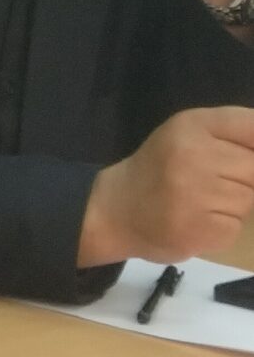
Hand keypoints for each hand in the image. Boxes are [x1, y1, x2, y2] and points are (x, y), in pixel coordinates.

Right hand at [78, 105, 253, 265]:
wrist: (116, 210)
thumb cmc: (160, 167)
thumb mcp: (189, 132)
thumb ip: (234, 130)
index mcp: (192, 125)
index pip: (251, 127)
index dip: (253, 147)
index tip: (240, 162)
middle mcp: (192, 155)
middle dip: (243, 177)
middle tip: (213, 181)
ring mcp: (194, 195)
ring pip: (248, 199)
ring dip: (232, 205)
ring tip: (201, 202)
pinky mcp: (198, 230)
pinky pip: (235, 227)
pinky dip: (222, 228)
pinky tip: (197, 222)